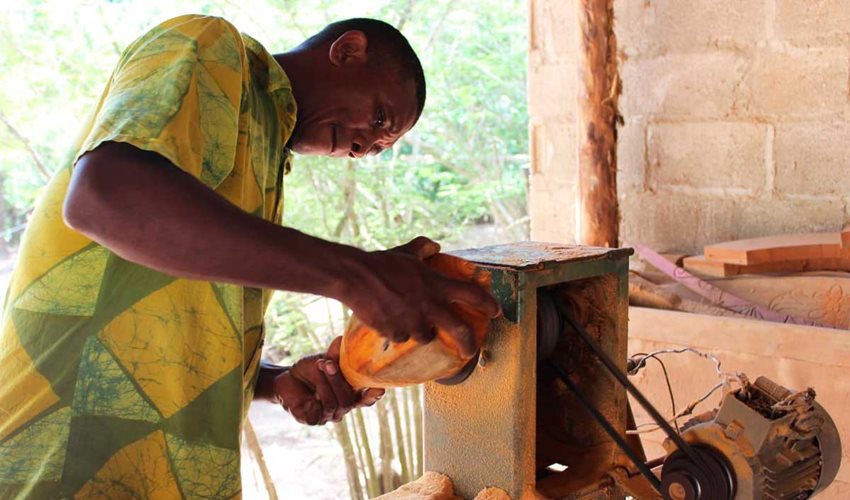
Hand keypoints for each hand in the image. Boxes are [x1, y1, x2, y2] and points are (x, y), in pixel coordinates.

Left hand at [274, 337, 383, 424]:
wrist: (286, 378)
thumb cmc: (311, 370)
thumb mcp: (325, 359)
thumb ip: (337, 355)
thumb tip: (342, 339)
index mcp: (351, 393)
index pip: (366, 399)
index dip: (373, 396)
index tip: (380, 389)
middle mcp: (342, 407)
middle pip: (349, 400)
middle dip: (338, 380)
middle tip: (328, 363)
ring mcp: (328, 415)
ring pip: (333, 404)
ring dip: (325, 384)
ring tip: (318, 366)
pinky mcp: (312, 419)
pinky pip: (317, 414)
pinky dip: (314, 399)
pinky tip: (309, 392)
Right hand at [340, 236, 500, 356]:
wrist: (357, 278)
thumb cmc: (382, 263)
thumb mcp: (407, 252)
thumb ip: (423, 248)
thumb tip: (435, 246)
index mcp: (437, 285)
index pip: (472, 295)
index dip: (488, 304)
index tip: (497, 312)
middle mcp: (430, 306)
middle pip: (459, 331)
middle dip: (469, 343)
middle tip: (470, 350)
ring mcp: (414, 322)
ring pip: (425, 336)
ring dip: (422, 332)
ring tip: (410, 322)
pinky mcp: (396, 333)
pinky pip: (401, 337)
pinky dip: (398, 332)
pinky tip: (388, 321)